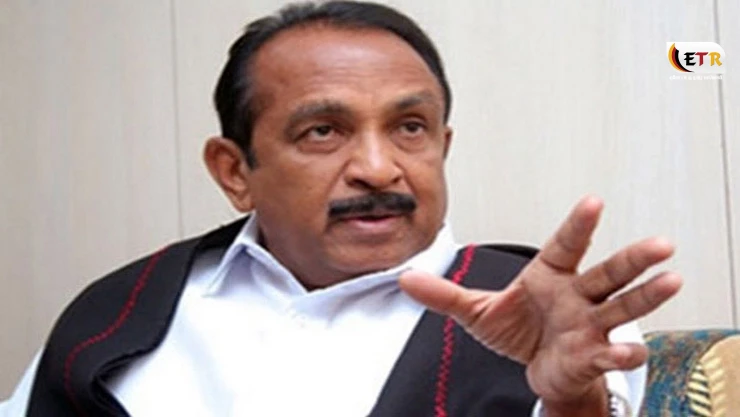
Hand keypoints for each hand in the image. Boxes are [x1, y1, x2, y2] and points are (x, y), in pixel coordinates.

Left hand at [399, 196, 681, 404]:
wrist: (540, 368)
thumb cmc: (518, 330)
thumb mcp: (476, 311)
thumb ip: (444, 294)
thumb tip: (405, 278)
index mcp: (550, 276)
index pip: (566, 245)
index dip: (579, 225)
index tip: (593, 202)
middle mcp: (577, 295)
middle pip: (608, 272)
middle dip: (633, 258)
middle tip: (660, 244)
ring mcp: (589, 324)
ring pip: (622, 306)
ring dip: (646, 296)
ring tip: (671, 281)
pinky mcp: (592, 354)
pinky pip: (610, 352)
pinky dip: (621, 353)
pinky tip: (628, 352)